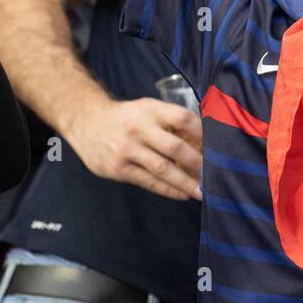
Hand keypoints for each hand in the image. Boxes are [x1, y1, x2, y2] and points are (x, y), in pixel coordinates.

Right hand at [66, 96, 202, 199]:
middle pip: (175, 147)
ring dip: (186, 182)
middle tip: (214, 174)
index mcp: (150, 109)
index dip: (202, 133)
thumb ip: (169, 121)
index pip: (182, 118)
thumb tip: (202, 142)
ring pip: (163, 169)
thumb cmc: (126, 117)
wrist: (86, 121)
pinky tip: (182, 194)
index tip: (216, 146)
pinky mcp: (118, 168)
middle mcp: (139, 128)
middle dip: (198, 163)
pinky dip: (168, 190)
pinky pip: (148, 182)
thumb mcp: (146, 108)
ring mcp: (127, 149)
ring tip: (202, 191)